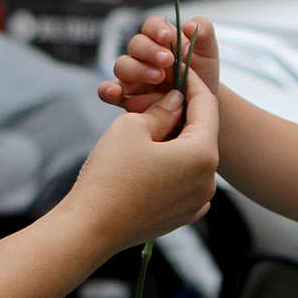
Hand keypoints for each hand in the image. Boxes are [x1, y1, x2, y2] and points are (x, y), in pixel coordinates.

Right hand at [65, 74, 219, 249]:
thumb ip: (161, 110)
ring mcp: (196, 202)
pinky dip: (172, 167)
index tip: (180, 70)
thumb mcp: (132, 127)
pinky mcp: (181, 217)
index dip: (192, 83)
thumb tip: (176, 102)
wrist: (90, 227)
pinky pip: (184, 182)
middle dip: (182, 113)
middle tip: (159, 97)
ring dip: (176, 141)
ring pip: (192, 159)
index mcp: (202, 155)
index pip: (207, 106)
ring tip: (148, 130)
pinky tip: (146, 162)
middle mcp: (208, 181)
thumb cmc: (109, 176)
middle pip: (201, 134)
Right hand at [98, 15, 220, 111]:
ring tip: (157, 78)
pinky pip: (110, 91)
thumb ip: (204, 33)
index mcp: (160, 39)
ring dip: (136, 70)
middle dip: (150, 51)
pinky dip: (108, 90)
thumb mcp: (208, 52)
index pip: (151, 26)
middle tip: (167, 61)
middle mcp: (143, 55)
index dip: (156, 29)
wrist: (199, 105)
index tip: (167, 37)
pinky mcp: (127, 96)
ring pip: (122, 66)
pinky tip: (114, 92)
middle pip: (135, 45)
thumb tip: (189, 24)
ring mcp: (133, 76)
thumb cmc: (201, 73)